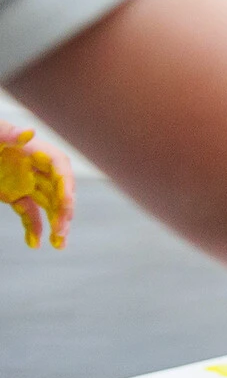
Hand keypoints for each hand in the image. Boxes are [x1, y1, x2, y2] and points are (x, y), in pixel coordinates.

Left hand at [0, 123, 72, 249]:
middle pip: (58, 190)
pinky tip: (34, 244)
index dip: (67, 185)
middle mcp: (34, 167)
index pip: (59, 166)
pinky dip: (33, 227)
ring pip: (48, 204)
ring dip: (56, 224)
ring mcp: (25, 182)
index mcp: (32, 149)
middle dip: (63, 211)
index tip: (67, 205)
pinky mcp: (14, 194)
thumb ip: (7, 134)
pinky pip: (28, 212)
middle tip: (61, 233)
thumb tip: (29, 132)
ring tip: (59, 245)